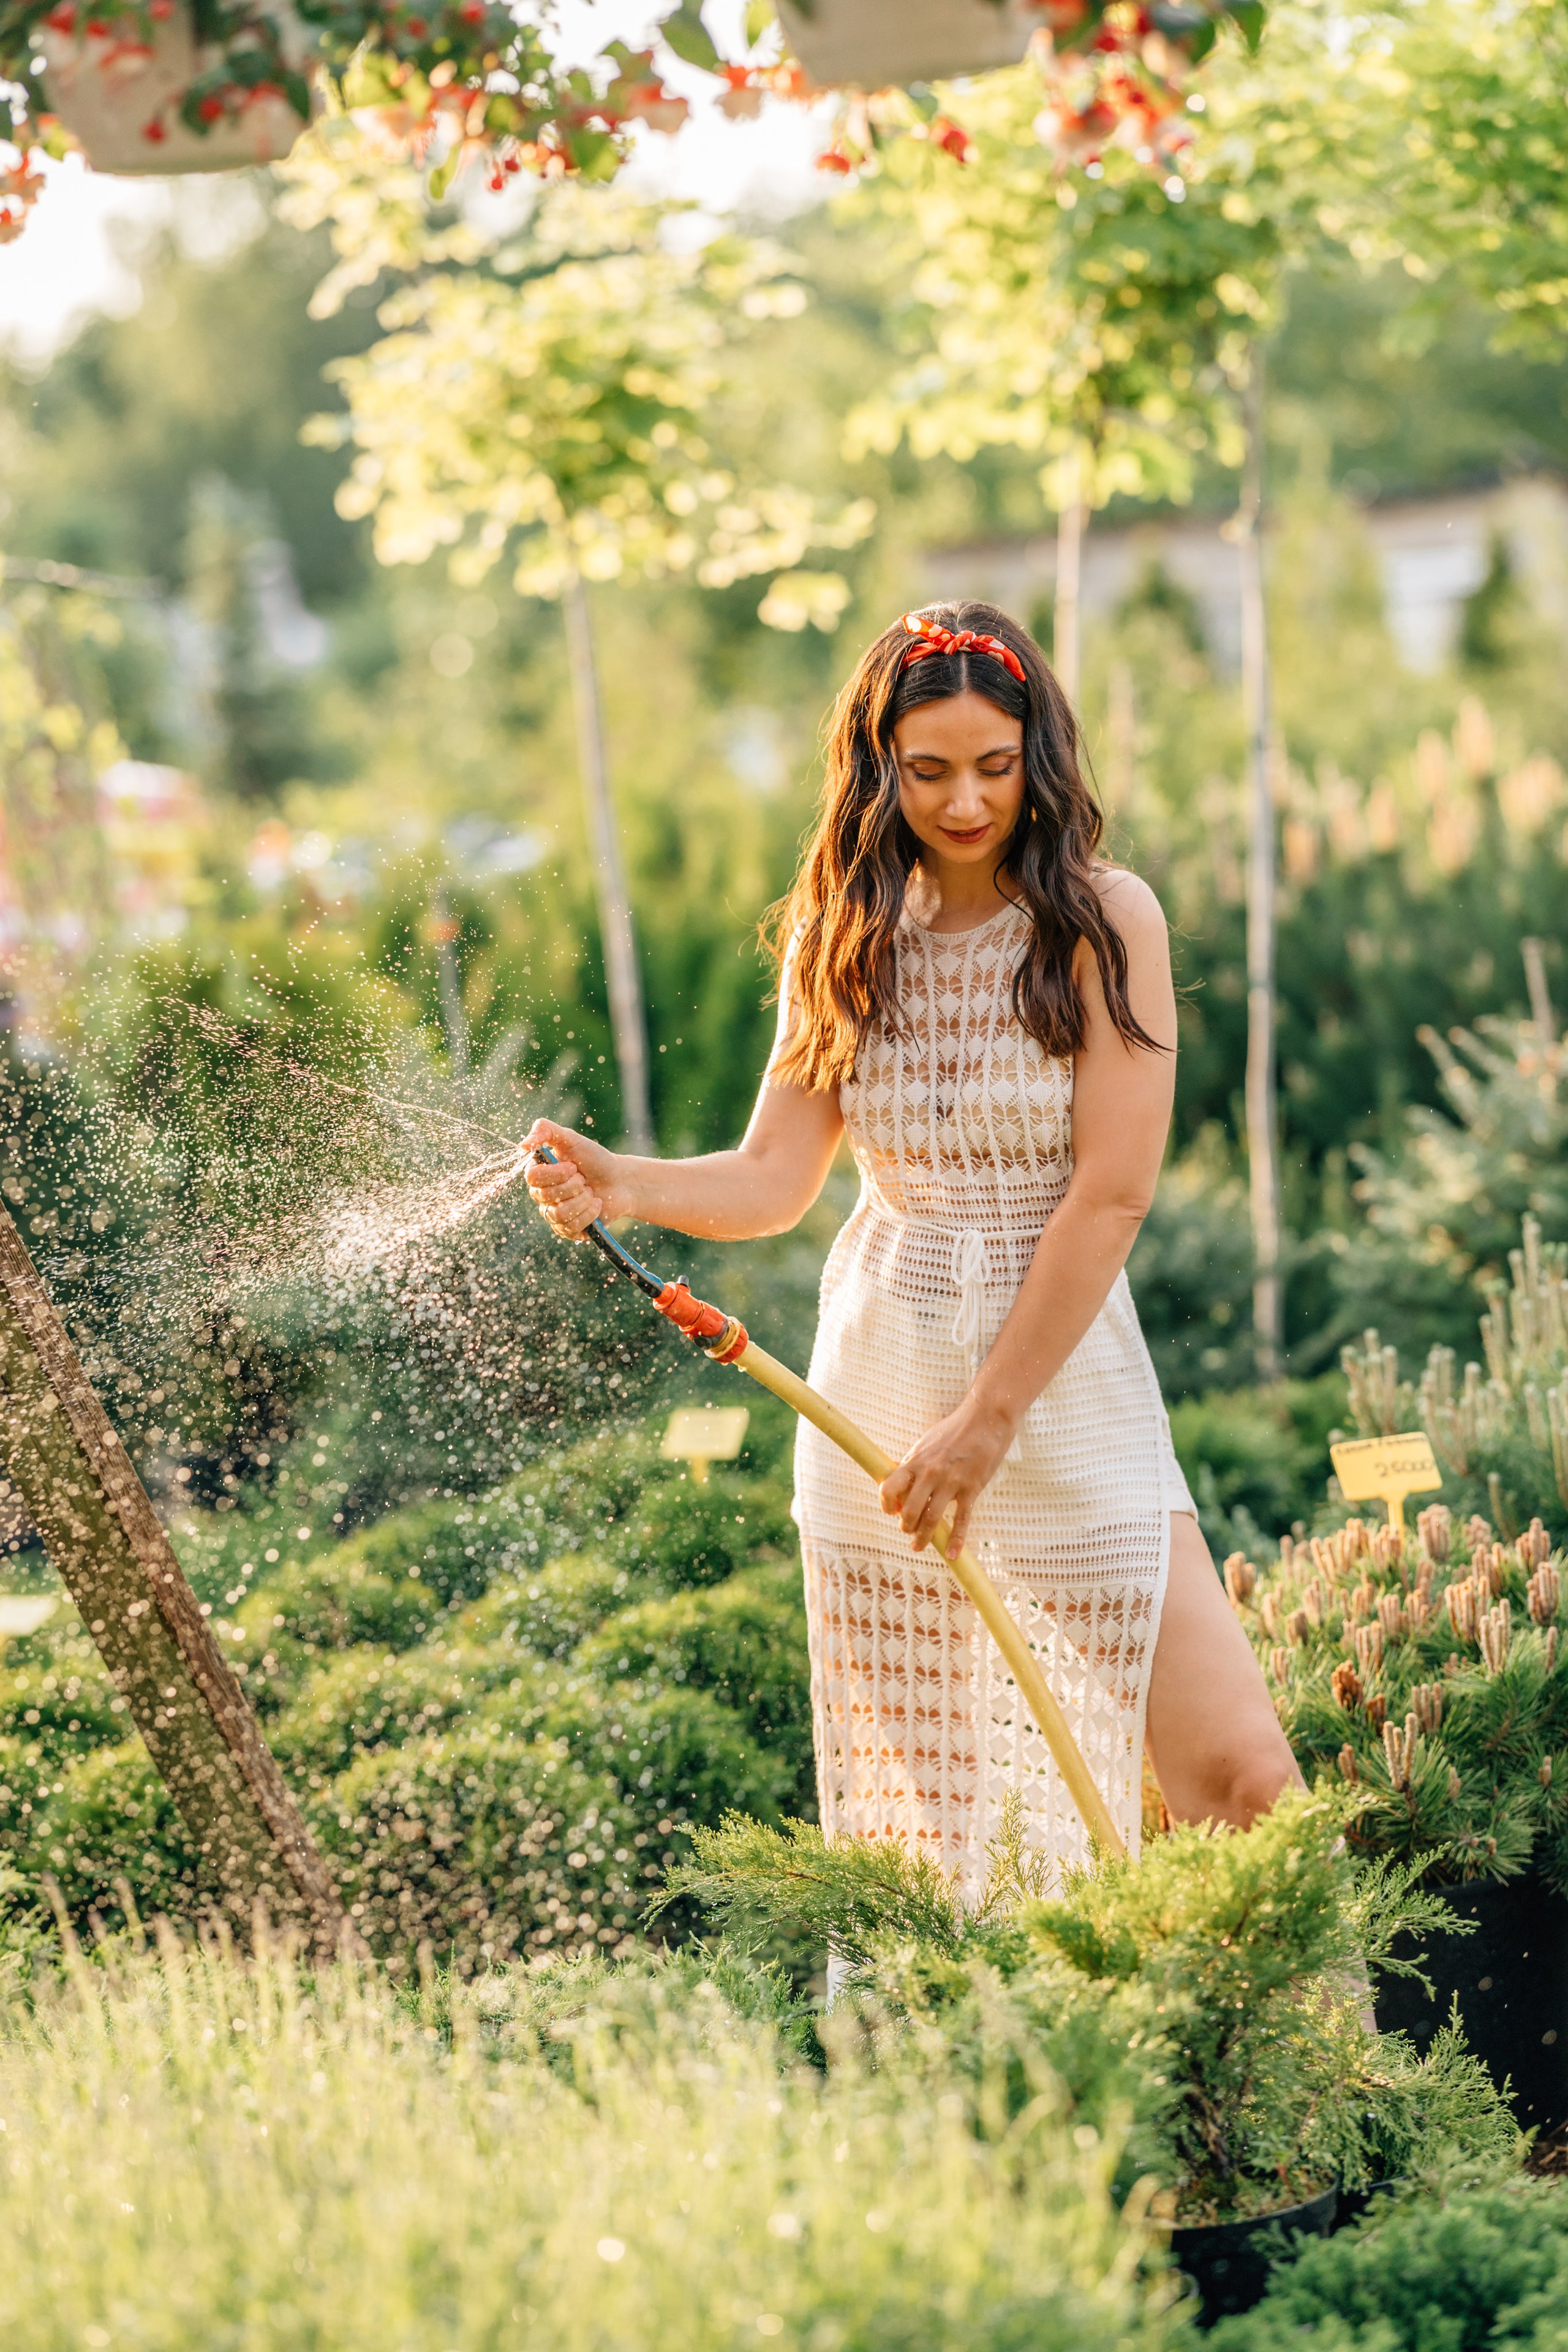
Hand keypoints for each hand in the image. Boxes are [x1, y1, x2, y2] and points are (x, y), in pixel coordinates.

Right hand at [523, 1118, 639, 1240]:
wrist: (620, 1181)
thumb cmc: (595, 1159)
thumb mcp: (572, 1139)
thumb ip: (545, 1130)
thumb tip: (523, 1145)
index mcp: (539, 1173)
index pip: (532, 1177)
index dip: (555, 1173)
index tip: (573, 1166)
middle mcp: (542, 1195)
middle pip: (546, 1196)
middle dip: (573, 1185)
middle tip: (584, 1179)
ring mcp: (553, 1214)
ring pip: (559, 1214)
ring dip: (583, 1200)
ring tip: (592, 1193)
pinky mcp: (567, 1230)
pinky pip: (571, 1228)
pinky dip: (589, 1214)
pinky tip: (597, 1205)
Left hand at [878, 1397, 1015, 1555]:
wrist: (986, 1418)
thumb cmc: (955, 1429)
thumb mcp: (927, 1442)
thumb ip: (914, 1462)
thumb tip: (899, 1477)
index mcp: (915, 1460)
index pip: (889, 1488)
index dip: (886, 1504)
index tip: (891, 1511)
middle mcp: (929, 1473)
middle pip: (909, 1510)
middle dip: (906, 1526)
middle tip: (908, 1532)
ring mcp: (951, 1482)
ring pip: (931, 1518)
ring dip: (923, 1537)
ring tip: (918, 1546)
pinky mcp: (971, 1488)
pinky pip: (961, 1520)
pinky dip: (956, 1540)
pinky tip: (952, 1554)